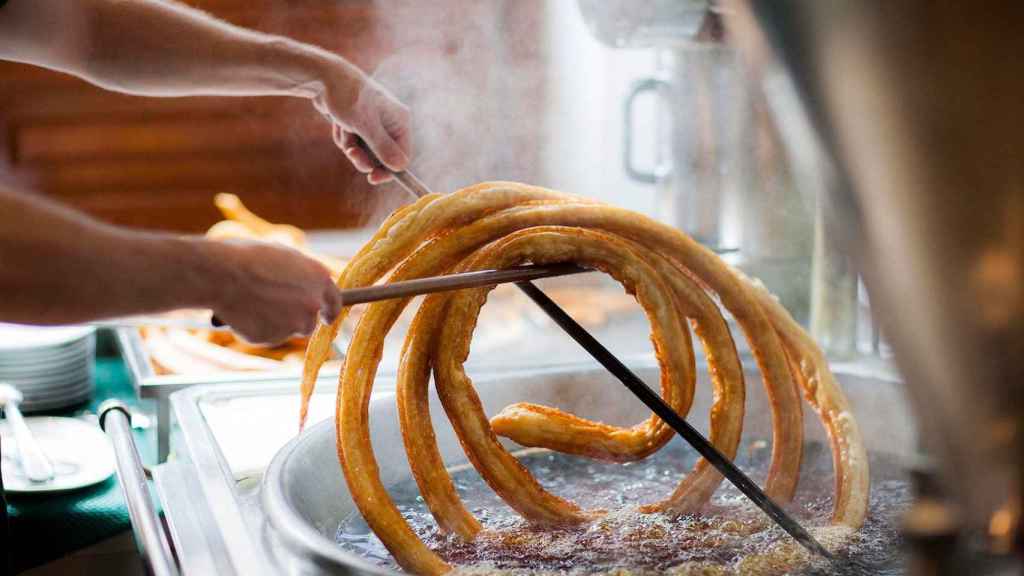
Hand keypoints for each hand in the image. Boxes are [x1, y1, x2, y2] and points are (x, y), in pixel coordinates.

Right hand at [203, 240, 341, 344]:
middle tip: (277, 313)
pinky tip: (241, 313)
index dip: (330, 310)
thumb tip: (297, 281)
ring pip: (287, 331)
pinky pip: (265, 337)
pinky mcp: (274, 338)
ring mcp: (294, 323)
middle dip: (296, 320)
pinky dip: (254, 330)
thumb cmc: (245, 257)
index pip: (335, 301)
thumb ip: (297, 273)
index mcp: (319, 278)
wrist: (220, 273)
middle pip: (310, 321)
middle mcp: (312, 303)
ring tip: (251, 305)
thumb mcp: (280, 255)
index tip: (326, 317)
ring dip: (274, 324)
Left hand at [312, 59, 410, 183]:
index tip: (373, 178)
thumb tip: (400, 166)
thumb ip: (383, 147)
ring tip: (343, 129)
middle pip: (382, 158)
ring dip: (351, 146)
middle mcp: (390, 123)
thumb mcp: (365, 124)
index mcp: (400, 121)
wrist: (324, 78)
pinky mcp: (360, 125)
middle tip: (351, 152)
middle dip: (364, 156)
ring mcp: (375, 125)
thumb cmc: (347, 97)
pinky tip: (338, 123)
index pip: (402, 156)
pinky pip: (354, 144)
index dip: (389, 170)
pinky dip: (344, 138)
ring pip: (365, 153)